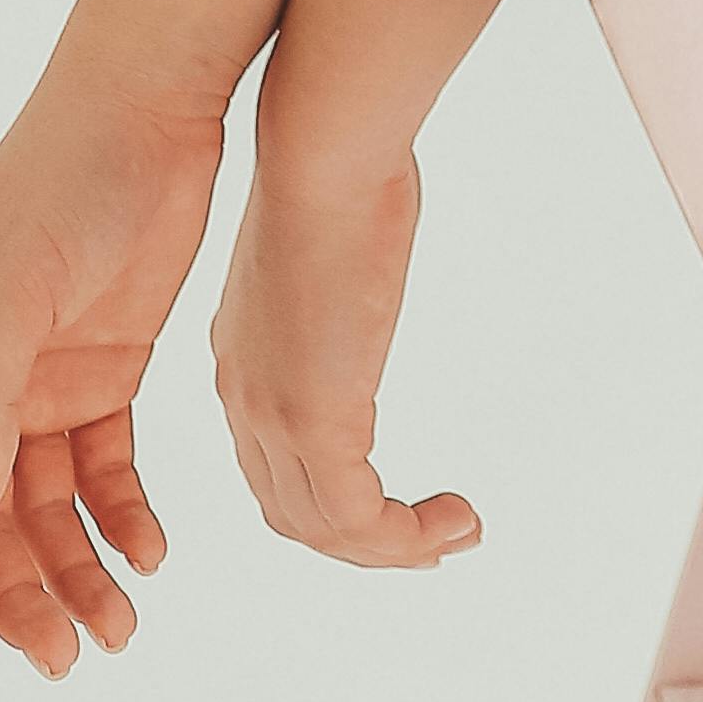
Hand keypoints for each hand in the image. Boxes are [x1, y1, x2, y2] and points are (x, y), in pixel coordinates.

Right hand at [0, 54, 227, 680]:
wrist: (153, 104)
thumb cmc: (67, 176)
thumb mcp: (19, 286)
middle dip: (15, 594)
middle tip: (64, 662)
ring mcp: (40, 378)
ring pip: (46, 505)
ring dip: (75, 570)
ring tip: (119, 632)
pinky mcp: (106, 368)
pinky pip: (105, 468)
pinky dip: (124, 516)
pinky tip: (154, 555)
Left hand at [211, 122, 481, 571]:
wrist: (321, 153)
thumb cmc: (339, 168)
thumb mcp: (337, 248)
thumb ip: (343, 289)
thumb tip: (369, 274)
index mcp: (243, 358)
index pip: (273, 463)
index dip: (332, 500)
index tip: (396, 506)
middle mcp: (246, 396)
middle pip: (291, 510)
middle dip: (363, 541)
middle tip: (433, 538)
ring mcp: (275, 414)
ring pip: (325, 529)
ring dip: (397, 547)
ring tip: (459, 532)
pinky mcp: (316, 419)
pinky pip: (357, 520)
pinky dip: (407, 538)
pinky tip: (456, 519)